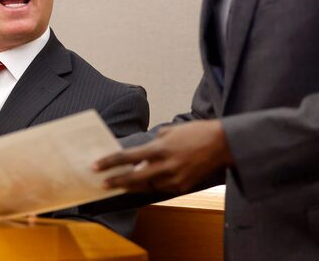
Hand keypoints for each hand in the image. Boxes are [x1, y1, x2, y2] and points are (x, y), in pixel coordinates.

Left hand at [94, 120, 233, 194]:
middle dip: (116, 181)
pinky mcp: (182, 186)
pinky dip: (152, 184)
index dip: (110, 163)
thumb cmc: (194, 133)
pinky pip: (161, 187)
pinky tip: (145, 180)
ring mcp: (175, 178)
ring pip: (147, 185)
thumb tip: (139, 155)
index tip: (96, 166)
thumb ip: (153, 144)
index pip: (128, 158)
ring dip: (134, 183)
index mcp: (160, 148)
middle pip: (134, 177)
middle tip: (102, 183)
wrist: (222, 144)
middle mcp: (166, 165)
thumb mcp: (170, 132)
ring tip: (120, 182)